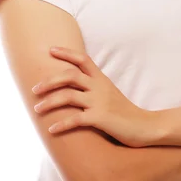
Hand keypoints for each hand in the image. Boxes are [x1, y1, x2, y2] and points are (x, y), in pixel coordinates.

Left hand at [32, 48, 154, 146]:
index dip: (66, 53)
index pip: (83, 59)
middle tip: (34, 88)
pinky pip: (76, 119)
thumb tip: (75, 87)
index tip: (50, 50)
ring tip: (37, 109)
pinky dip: (61, 124)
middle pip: (70, 76)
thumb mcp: (110, 94)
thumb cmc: (125, 112)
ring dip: (49, 102)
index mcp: (102, 79)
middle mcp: (99, 87)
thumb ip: (95, 88)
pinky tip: (51, 130)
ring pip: (68, 96)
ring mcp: (100, 102)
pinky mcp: (101, 118)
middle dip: (49, 80)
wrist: (145, 126)